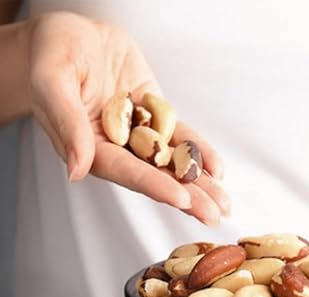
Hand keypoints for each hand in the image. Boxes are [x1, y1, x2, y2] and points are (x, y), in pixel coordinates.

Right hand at [27, 12, 228, 224]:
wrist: (75, 36)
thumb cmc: (52, 53)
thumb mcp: (51, 81)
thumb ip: (67, 124)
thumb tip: (77, 171)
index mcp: (88, 148)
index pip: (125, 171)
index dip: (154, 186)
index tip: (181, 199)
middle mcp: (118, 148)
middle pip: (156, 176)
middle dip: (187, 197)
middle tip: (214, 215)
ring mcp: (140, 134)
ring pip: (173, 162)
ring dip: (200, 183)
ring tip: (224, 204)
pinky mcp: (157, 118)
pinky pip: (181, 137)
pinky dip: (200, 152)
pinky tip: (217, 169)